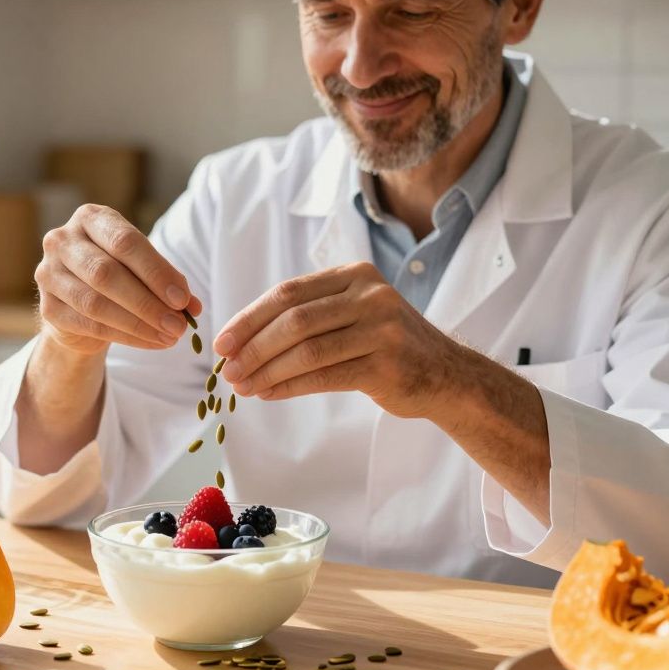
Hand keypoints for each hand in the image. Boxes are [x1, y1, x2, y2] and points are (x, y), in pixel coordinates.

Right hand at [36, 204, 201, 355]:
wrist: (79, 302)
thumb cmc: (118, 274)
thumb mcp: (142, 268)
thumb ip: (166, 281)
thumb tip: (191, 306)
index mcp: (90, 218)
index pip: (124, 241)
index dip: (156, 271)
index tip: (182, 299)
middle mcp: (62, 240)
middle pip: (106, 273)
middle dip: (148, 302)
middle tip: (178, 325)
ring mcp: (48, 274)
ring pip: (96, 303)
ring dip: (138, 324)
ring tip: (169, 336)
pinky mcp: (48, 308)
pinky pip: (89, 326)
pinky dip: (125, 337)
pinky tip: (150, 342)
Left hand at [214, 261, 465, 416]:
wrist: (446, 375)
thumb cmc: (386, 345)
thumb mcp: (353, 313)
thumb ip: (309, 314)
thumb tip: (242, 338)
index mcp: (355, 275)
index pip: (288, 292)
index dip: (249, 318)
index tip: (222, 342)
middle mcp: (370, 295)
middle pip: (293, 320)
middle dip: (253, 347)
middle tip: (227, 369)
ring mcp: (381, 329)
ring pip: (306, 350)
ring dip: (266, 370)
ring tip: (242, 386)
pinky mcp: (385, 365)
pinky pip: (324, 376)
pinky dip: (289, 387)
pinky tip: (269, 394)